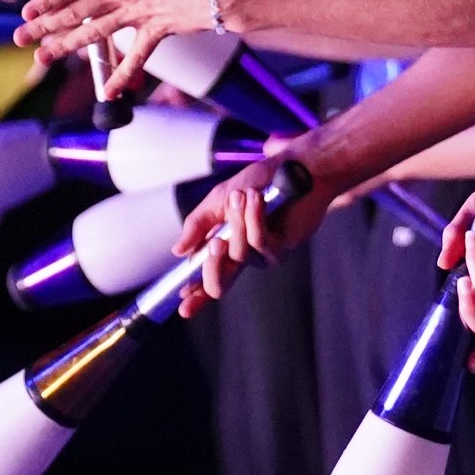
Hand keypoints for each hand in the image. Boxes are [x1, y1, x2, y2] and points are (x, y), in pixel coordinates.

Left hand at [14, 0, 216, 92]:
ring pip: (96, 33)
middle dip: (47, 26)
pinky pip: (136, 57)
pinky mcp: (158, 32)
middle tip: (20, 38)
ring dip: (67, 46)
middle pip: (78, 12)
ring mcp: (139, 16)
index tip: (27, 10)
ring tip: (42, 58)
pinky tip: (107, 93)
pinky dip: (121, 74)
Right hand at [172, 149, 333, 313]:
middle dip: (211, 265)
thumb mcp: (220, 199)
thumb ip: (198, 225)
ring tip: (244, 194)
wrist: (298, 167)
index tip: (182, 306)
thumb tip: (177, 252)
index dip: (195, 297)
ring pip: (238, 253)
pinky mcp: (283, 247)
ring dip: (236, 221)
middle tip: (214, 242)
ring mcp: (264, 255)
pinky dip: (254, 218)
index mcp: (227, 247)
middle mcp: (245, 257)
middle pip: (219, 285)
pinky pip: (259, 241)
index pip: (208, 279)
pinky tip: (258, 198)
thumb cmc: (262, 181)